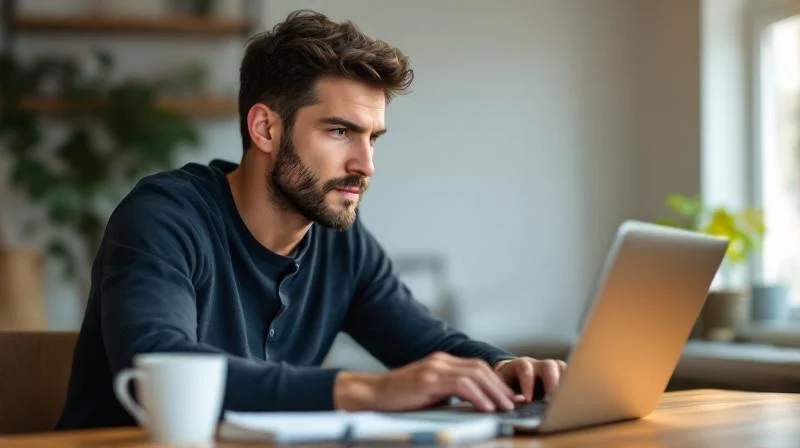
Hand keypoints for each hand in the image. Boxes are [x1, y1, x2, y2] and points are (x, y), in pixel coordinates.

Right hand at [334, 352, 519, 412]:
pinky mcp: (427, 379)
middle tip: (513, 404)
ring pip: (474, 375)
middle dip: (499, 386)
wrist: (371, 395)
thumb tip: (476, 405)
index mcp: (442, 362)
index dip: (496, 382)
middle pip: (480, 368)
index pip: (477, 367)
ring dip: (493, 392)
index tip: (509, 397)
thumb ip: (449, 394)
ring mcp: (434, 368)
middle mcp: (440, 360)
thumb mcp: (429, 394)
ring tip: (504, 408)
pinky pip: (460, 385)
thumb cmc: (399, 399)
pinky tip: (486, 407)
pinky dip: (477, 395)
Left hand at [493, 357, 566, 401]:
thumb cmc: (506, 382)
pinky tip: (572, 397)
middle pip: (549, 365)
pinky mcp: (560, 374)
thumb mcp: (501, 385)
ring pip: (562, 368)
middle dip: (552, 381)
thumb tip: (516, 402)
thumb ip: (505, 392)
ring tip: (566, 399)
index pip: (525, 368)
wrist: (512, 375)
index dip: (527, 383)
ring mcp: (551, 368)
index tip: (528, 400)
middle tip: (553, 399)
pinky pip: (569, 374)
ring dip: (565, 382)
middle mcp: (538, 364)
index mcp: (520, 364)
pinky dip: (572, 384)